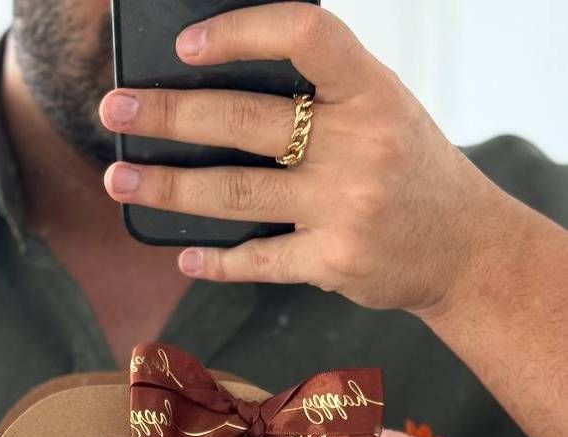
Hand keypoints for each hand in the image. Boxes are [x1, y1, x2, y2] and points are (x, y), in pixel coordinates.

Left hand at [100, 2, 505, 317]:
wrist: (464, 247)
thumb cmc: (410, 170)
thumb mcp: (383, 109)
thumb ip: (322, 94)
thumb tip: (219, 84)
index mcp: (371, 89)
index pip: (304, 35)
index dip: (241, 32)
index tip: (187, 46)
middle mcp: (359, 144)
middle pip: (244, 121)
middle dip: (168, 115)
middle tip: (114, 111)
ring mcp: (345, 206)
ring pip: (235, 193)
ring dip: (169, 187)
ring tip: (120, 181)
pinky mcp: (333, 261)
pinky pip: (259, 260)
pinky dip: (216, 261)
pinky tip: (184, 257)